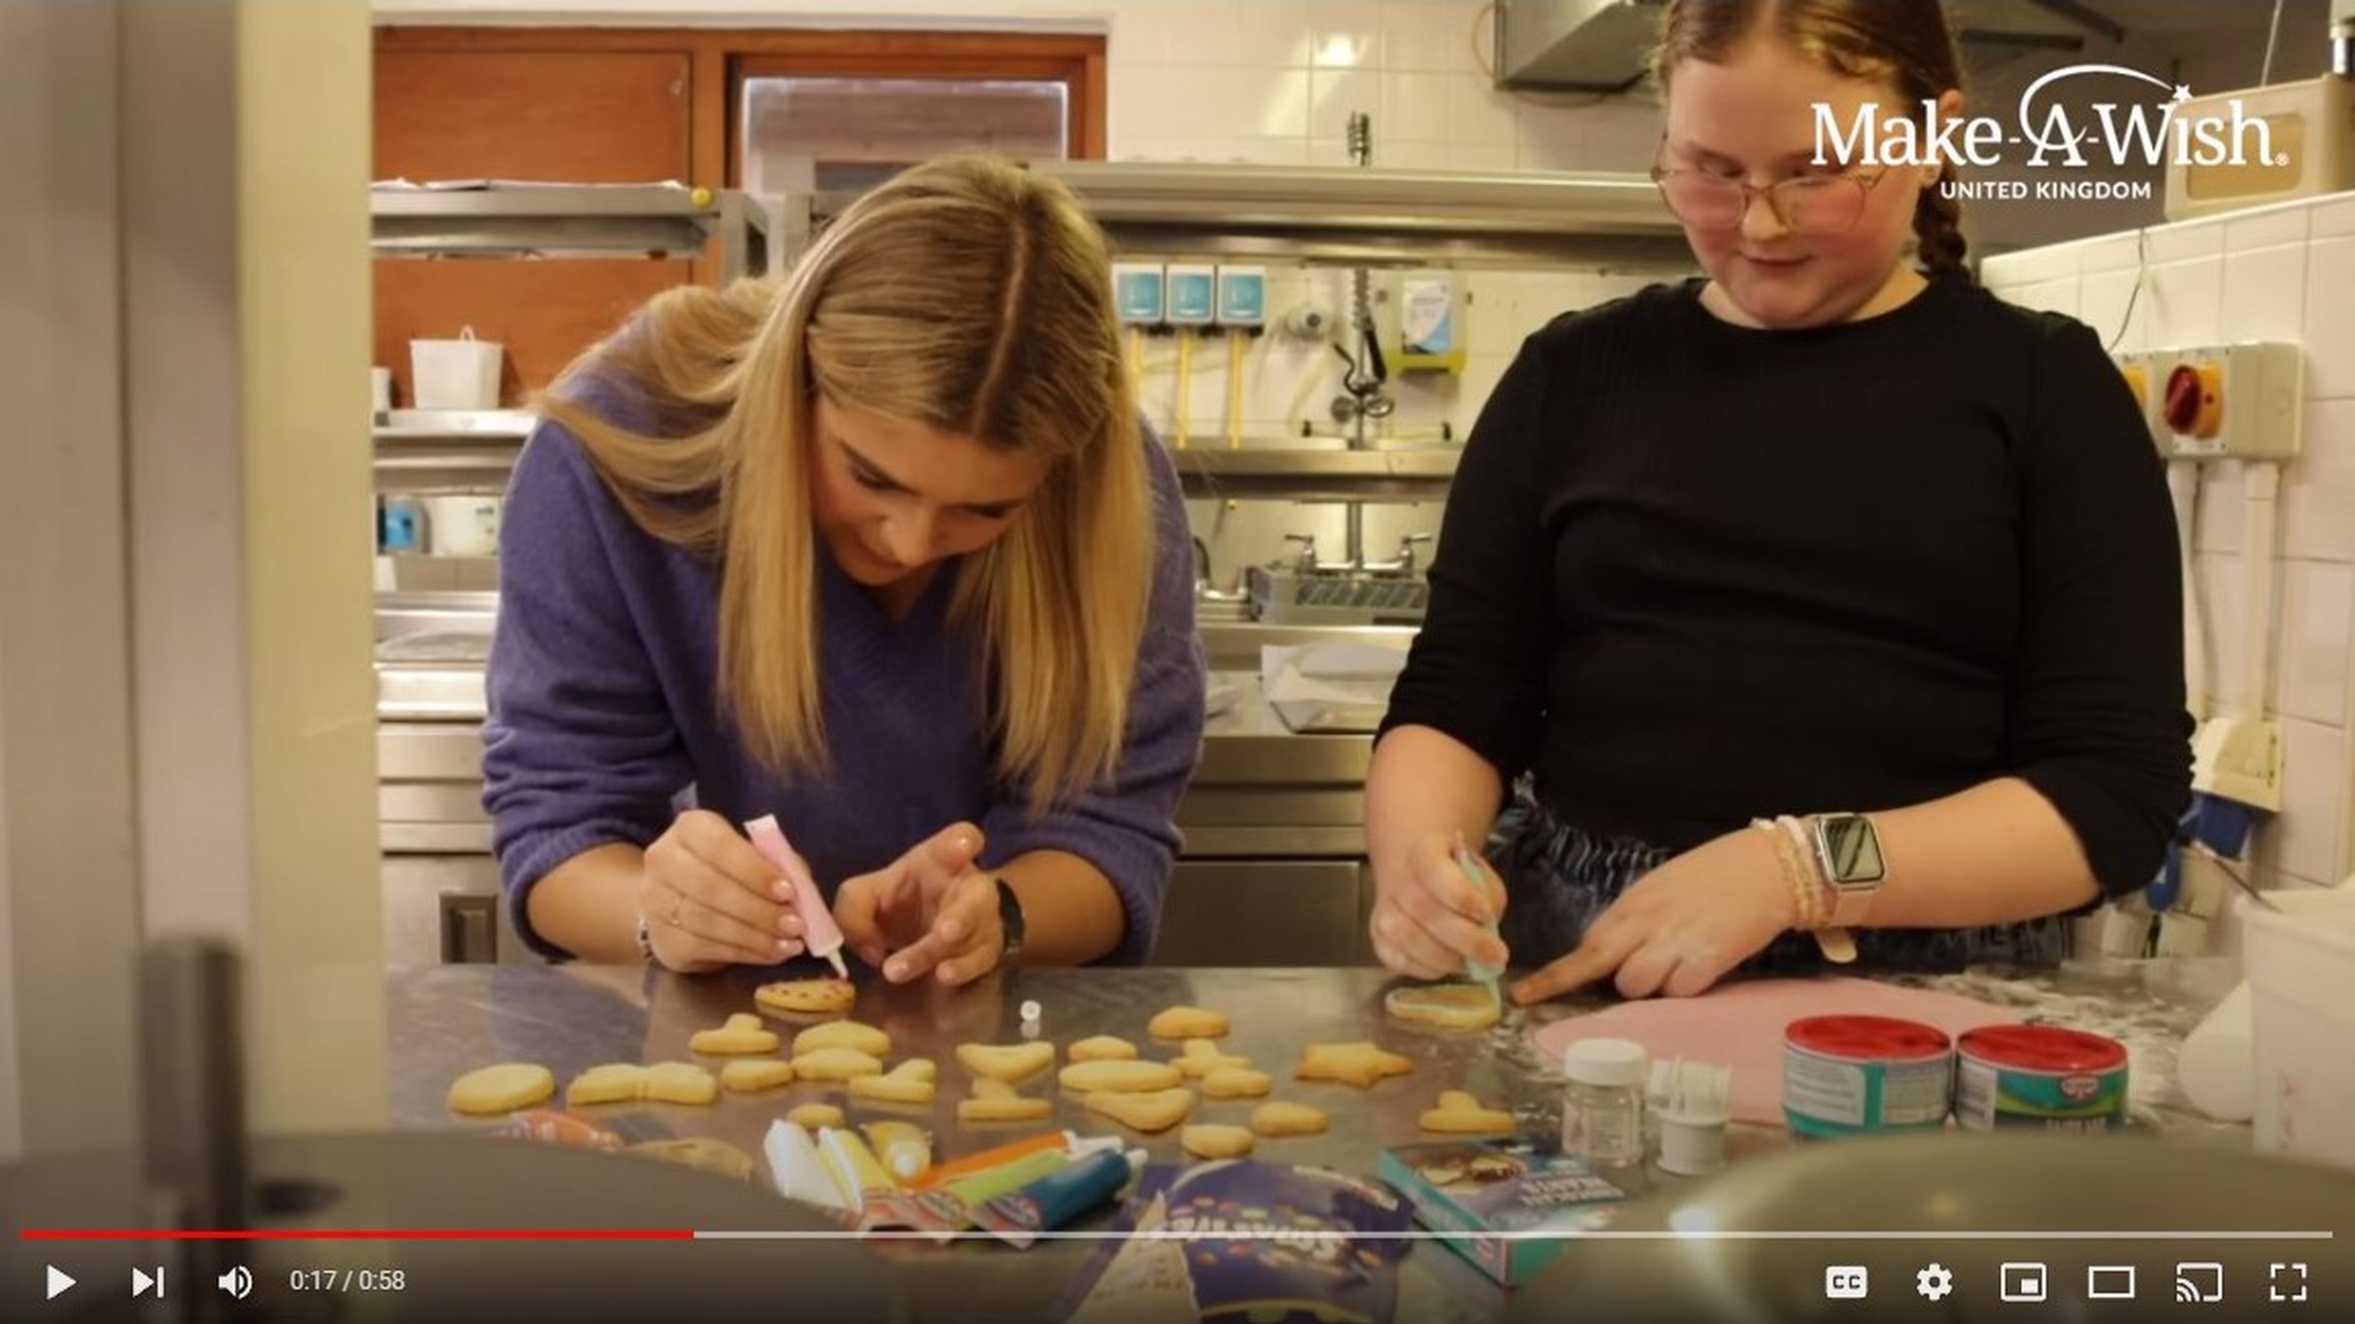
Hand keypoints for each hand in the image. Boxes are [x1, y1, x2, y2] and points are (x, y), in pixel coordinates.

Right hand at [638, 809, 804, 972]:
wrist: (674, 900)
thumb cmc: (726, 870)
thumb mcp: (752, 855)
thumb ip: (777, 865)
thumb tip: (802, 892)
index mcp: (690, 828)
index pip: (719, 846)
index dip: (754, 870)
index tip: (788, 891)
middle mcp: (663, 860)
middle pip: (710, 888)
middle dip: (758, 909)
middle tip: (794, 924)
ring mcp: (655, 903)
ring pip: (708, 922)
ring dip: (755, 936)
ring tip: (789, 944)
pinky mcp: (664, 940)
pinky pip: (706, 948)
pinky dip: (745, 953)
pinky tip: (771, 954)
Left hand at [832, 823, 1003, 987]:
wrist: (932, 927)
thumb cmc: (904, 901)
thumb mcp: (872, 893)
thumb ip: (855, 907)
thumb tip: (869, 948)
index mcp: (943, 862)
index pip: (960, 839)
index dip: (963, 842)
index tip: (963, 846)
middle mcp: (970, 889)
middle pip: (977, 896)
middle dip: (963, 915)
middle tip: (945, 932)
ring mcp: (982, 923)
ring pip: (973, 938)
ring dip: (952, 955)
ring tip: (940, 972)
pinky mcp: (985, 953)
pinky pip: (979, 963)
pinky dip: (962, 972)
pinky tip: (944, 979)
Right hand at [1368, 830, 1508, 979]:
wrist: (1411, 867)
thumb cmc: (1452, 872)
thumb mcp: (1478, 870)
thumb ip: (1487, 894)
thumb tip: (1489, 931)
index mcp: (1423, 853)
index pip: (1436, 873)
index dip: (1462, 896)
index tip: (1487, 915)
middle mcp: (1397, 881)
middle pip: (1425, 912)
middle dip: (1465, 939)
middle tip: (1496, 956)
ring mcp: (1383, 911)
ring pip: (1409, 939)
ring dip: (1447, 958)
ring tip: (1473, 964)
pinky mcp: (1378, 939)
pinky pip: (1400, 961)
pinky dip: (1429, 969)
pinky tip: (1449, 965)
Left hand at [1509, 828, 1796, 1002]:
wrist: (1766, 867)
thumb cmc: (1712, 875)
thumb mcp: (1659, 889)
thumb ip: (1632, 921)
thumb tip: (1608, 952)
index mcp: (1632, 905)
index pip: (1585, 946)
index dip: (1556, 975)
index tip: (1523, 994)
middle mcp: (1647, 924)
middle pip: (1600, 966)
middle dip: (1579, 984)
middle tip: (1559, 994)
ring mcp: (1675, 943)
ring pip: (1637, 986)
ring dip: (1649, 987)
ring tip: (1674, 966)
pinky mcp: (1707, 960)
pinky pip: (1679, 992)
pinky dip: (1685, 988)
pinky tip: (1701, 967)